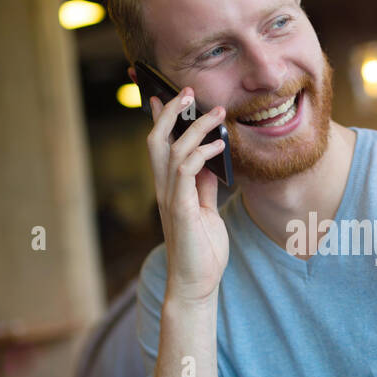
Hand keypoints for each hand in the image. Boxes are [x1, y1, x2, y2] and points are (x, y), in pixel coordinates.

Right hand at [137, 72, 229, 307]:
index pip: (159, 145)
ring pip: (172, 149)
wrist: (198, 284)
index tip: (164, 93)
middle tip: (188, 92)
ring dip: (195, 127)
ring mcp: (170, 198)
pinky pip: (186, 170)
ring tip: (217, 113)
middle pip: (156, 139)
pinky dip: (202, 153)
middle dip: (170, 112)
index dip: (159, 118)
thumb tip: (212, 161)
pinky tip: (220, 146)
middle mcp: (164, 189)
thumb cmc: (202, 249)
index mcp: (169, 188)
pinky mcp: (181, 209)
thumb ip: (205, 186)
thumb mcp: (207, 210)